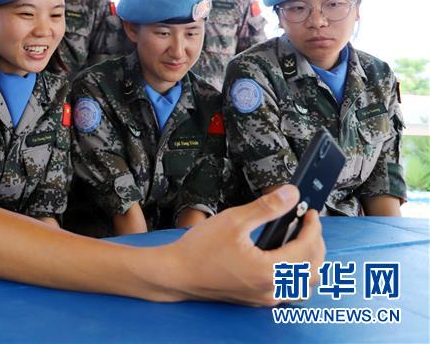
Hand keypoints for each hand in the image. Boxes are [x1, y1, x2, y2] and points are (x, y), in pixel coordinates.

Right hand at [165, 185, 323, 305]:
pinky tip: (285, 259)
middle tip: (308, 224)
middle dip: (316, 244)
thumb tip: (290, 194)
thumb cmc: (200, 250)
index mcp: (270, 271)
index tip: (311, 213)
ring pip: (304, 285)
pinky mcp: (257, 300)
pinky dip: (296, 274)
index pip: (308, 249)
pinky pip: (289, 291)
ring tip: (300, 240)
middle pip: (314, 270)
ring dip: (310, 262)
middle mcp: (272, 289)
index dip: (313, 228)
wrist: (176, 273)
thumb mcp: (233, 220)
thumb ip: (266, 207)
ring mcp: (265, 298)